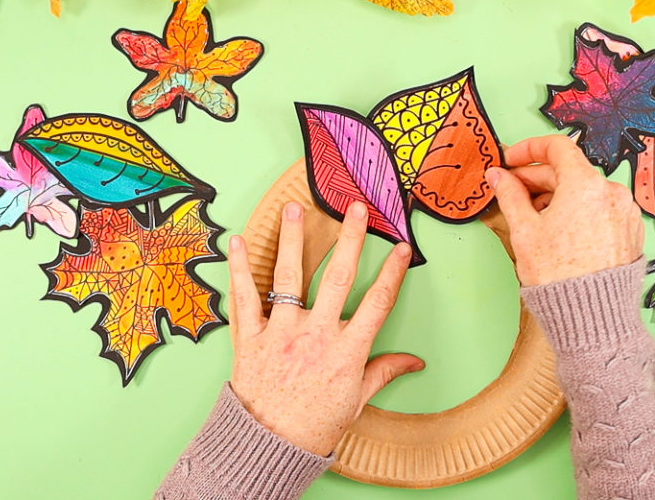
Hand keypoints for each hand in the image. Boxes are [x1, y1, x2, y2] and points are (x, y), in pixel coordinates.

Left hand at [227, 200, 424, 456]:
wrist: (268, 446)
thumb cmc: (314, 427)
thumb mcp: (356, 401)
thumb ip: (383, 372)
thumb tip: (414, 362)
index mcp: (347, 351)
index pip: (377, 301)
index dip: (392, 271)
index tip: (400, 247)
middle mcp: (315, 336)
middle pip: (337, 277)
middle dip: (349, 238)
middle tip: (355, 207)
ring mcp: (281, 334)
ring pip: (288, 277)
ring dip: (292, 239)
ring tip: (294, 208)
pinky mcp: (250, 339)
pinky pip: (244, 298)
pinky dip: (240, 268)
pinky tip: (240, 241)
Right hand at [485, 135, 642, 286]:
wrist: (592, 316)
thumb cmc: (559, 277)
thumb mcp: (524, 231)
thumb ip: (510, 195)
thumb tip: (498, 176)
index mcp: (586, 185)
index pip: (556, 147)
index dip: (529, 149)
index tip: (512, 160)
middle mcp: (611, 193)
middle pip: (569, 171)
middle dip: (538, 178)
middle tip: (512, 190)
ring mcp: (624, 212)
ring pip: (584, 191)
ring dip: (557, 196)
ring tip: (534, 217)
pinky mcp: (630, 231)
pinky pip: (599, 209)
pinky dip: (577, 211)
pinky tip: (558, 230)